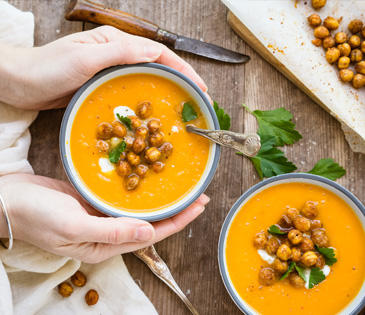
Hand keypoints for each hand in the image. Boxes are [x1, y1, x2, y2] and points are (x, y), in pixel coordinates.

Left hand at [0, 26, 207, 109]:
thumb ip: (119, 52)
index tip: (199, 86)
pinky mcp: (102, 87)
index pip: (158, 53)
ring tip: (179, 110)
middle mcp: (116, 55)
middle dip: (179, 81)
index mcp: (116, 42)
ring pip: (146, 81)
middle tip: (195, 100)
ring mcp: (110, 72)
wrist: (19, 82)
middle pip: (156, 66)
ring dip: (164, 93)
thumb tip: (153, 52)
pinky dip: (145, 104)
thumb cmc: (47, 67)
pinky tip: (150, 118)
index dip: (182, 68)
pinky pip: (131, 93)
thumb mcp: (84, 58)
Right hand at [0, 173, 208, 262]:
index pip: (153, 234)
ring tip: (181, 185)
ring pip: (140, 208)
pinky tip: (150, 175)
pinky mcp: (94, 201)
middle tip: (199, 193)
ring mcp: (102, 216)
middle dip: (177, 208)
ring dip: (161, 198)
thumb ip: (111, 232)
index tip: (200, 205)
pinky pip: (124, 196)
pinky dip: (140, 188)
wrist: (8, 198)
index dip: (179, 220)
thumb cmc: (35, 215)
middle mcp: (109, 233)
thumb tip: (150, 235)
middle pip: (151, 222)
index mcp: (107, 245)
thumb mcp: (73, 226)